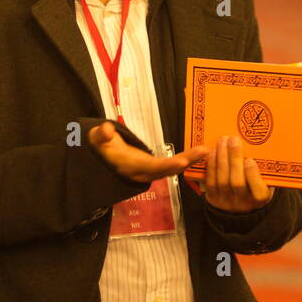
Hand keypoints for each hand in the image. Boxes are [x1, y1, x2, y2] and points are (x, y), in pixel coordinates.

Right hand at [89, 122, 207, 183]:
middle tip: (203, 151)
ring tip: (204, 152)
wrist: (99, 157)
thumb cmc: (100, 146)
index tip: (182, 162)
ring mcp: (148, 172)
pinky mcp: (152, 169)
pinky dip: (184, 162)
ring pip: (171, 169)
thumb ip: (101, 134)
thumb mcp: (96, 138)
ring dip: (189, 161)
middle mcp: (142, 172)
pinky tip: (197, 155)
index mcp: (131, 165)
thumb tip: (107, 130)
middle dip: (185, 162)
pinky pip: (171, 168)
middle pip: (166, 169)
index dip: (167, 165)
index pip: (151, 166)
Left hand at [202, 135, 272, 212]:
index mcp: (261, 198)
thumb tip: (256, 142)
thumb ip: (263, 167)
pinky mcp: (213, 198)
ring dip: (221, 158)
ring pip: (222, 181)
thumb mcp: (264, 178)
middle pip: (237, 183)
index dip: (253, 176)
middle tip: (234, 140)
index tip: (249, 160)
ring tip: (223, 141)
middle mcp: (244, 203)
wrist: (237, 202)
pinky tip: (213, 152)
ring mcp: (227, 202)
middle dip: (234, 159)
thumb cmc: (254, 183)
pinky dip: (211, 165)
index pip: (259, 193)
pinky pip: (210, 182)